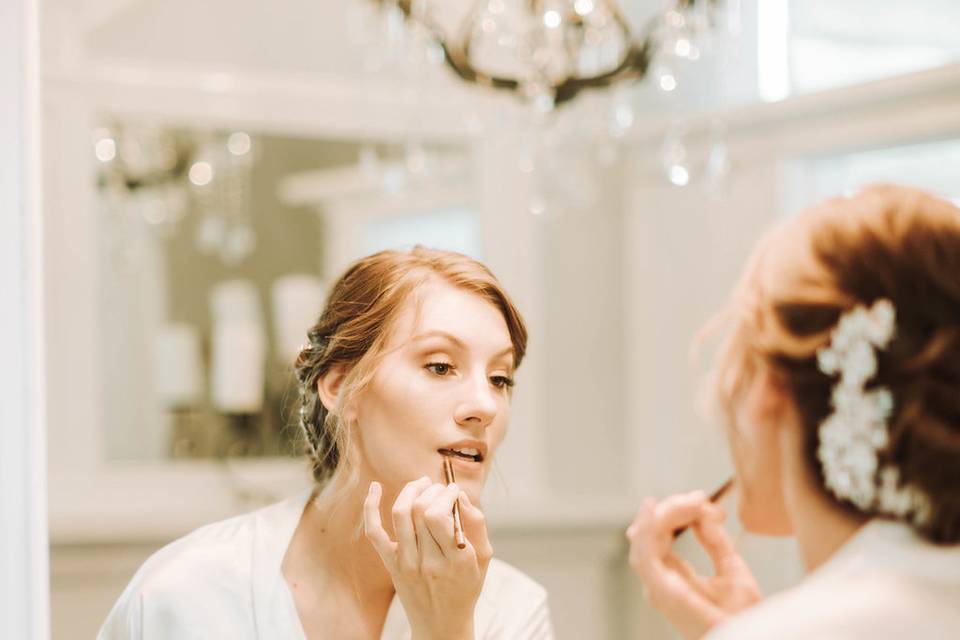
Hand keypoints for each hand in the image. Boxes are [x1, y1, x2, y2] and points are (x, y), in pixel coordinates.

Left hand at [363, 477, 491, 639]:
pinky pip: (374, 532)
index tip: (454, 490)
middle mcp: (429, 562)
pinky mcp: (391, 564)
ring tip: (422, 484)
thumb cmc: (466, 586)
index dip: (446, 494)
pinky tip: (375, 487)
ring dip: (411, 491)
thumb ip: (476, 523)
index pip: (441, 515)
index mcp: (456, 560)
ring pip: (401, 514)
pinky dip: (370, 507)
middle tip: (440, 489)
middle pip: (421, 510)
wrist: (441, 625)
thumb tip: (459, 494)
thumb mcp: (483, 558)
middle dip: (432, 490)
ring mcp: (406, 563)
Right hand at [625, 492, 761, 638]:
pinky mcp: (662, 591)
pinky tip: (655, 508)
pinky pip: (645, 553)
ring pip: (644, 537)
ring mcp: (658, 587)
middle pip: (650, 532)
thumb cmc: (742, 616)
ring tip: (692, 501)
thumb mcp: (731, 568)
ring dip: (666, 513)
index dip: (677, 511)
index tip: (702, 499)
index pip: (660, 534)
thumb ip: (714, 540)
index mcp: (673, 576)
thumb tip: (702, 512)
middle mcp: (660, 581)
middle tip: (700, 498)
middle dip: (672, 508)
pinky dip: (647, 527)